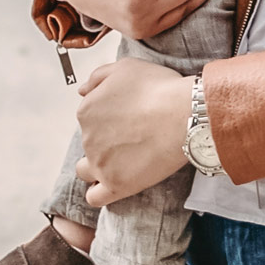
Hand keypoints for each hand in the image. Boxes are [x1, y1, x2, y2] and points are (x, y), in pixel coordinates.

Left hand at [76, 61, 195, 205]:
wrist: (183, 114)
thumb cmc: (159, 88)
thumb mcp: (125, 67)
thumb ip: (98, 77)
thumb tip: (82, 91)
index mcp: (87, 110)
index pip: (88, 119)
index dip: (107, 119)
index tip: (126, 119)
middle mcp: (87, 138)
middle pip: (89, 144)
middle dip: (105, 142)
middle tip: (131, 137)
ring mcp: (100, 164)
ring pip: (87, 171)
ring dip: (98, 168)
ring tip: (121, 162)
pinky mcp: (116, 185)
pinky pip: (96, 197)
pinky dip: (100, 193)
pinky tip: (113, 184)